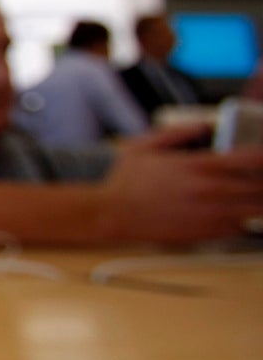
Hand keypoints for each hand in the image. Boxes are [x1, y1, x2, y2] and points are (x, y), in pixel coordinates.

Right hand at [97, 140, 262, 243]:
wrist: (111, 214)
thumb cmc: (125, 182)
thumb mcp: (145, 146)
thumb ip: (178, 132)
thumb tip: (203, 125)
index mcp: (200, 166)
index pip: (252, 158)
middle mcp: (211, 191)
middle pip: (262, 187)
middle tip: (257, 178)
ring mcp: (211, 214)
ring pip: (257, 210)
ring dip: (258, 202)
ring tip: (250, 196)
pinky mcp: (206, 233)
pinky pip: (240, 228)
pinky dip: (242, 220)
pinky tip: (232, 212)